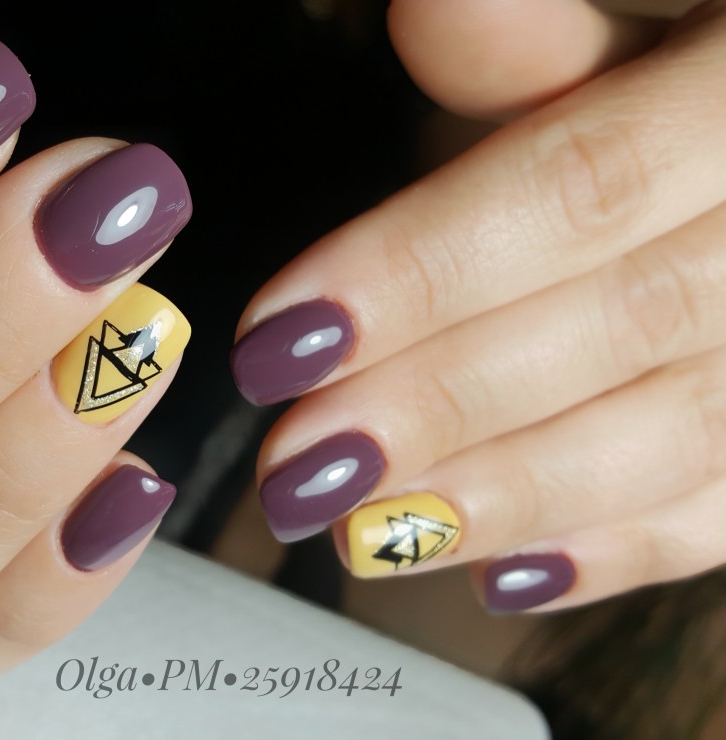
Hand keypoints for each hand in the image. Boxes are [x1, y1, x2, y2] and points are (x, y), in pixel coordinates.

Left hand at [231, 0, 725, 612]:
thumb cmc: (684, 94)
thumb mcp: (631, 43)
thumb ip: (532, 44)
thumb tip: (426, 11)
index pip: (578, 188)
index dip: (419, 273)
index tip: (280, 340)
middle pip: (622, 327)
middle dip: (441, 407)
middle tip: (298, 468)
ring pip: (684, 435)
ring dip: (510, 497)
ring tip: (369, 535)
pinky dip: (619, 550)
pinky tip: (502, 574)